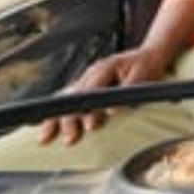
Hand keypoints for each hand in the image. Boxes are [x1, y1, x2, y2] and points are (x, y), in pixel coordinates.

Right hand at [38, 47, 166, 145]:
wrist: (149, 54)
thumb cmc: (147, 64)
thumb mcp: (143, 73)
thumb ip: (128, 89)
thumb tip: (112, 111)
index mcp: (104, 68)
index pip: (90, 92)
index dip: (89, 110)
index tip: (89, 127)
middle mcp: (91, 73)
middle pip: (72, 97)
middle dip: (68, 120)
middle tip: (70, 139)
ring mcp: (86, 79)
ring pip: (64, 99)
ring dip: (55, 119)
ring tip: (45, 138)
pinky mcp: (86, 86)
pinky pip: (66, 99)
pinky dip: (55, 113)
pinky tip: (47, 126)